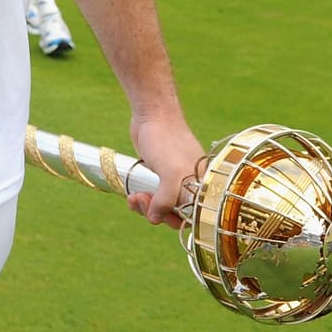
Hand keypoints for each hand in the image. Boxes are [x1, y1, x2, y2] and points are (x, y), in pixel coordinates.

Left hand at [127, 113, 205, 229]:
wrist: (152, 113)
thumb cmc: (166, 140)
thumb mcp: (171, 173)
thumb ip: (167, 199)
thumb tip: (155, 218)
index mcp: (200, 185)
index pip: (193, 215)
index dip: (175, 219)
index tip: (159, 212)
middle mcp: (190, 183)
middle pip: (175, 213)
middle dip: (157, 212)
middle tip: (142, 201)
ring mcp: (173, 179)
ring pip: (161, 206)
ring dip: (146, 207)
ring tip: (134, 197)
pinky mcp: (158, 174)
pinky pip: (152, 196)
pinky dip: (141, 200)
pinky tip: (131, 196)